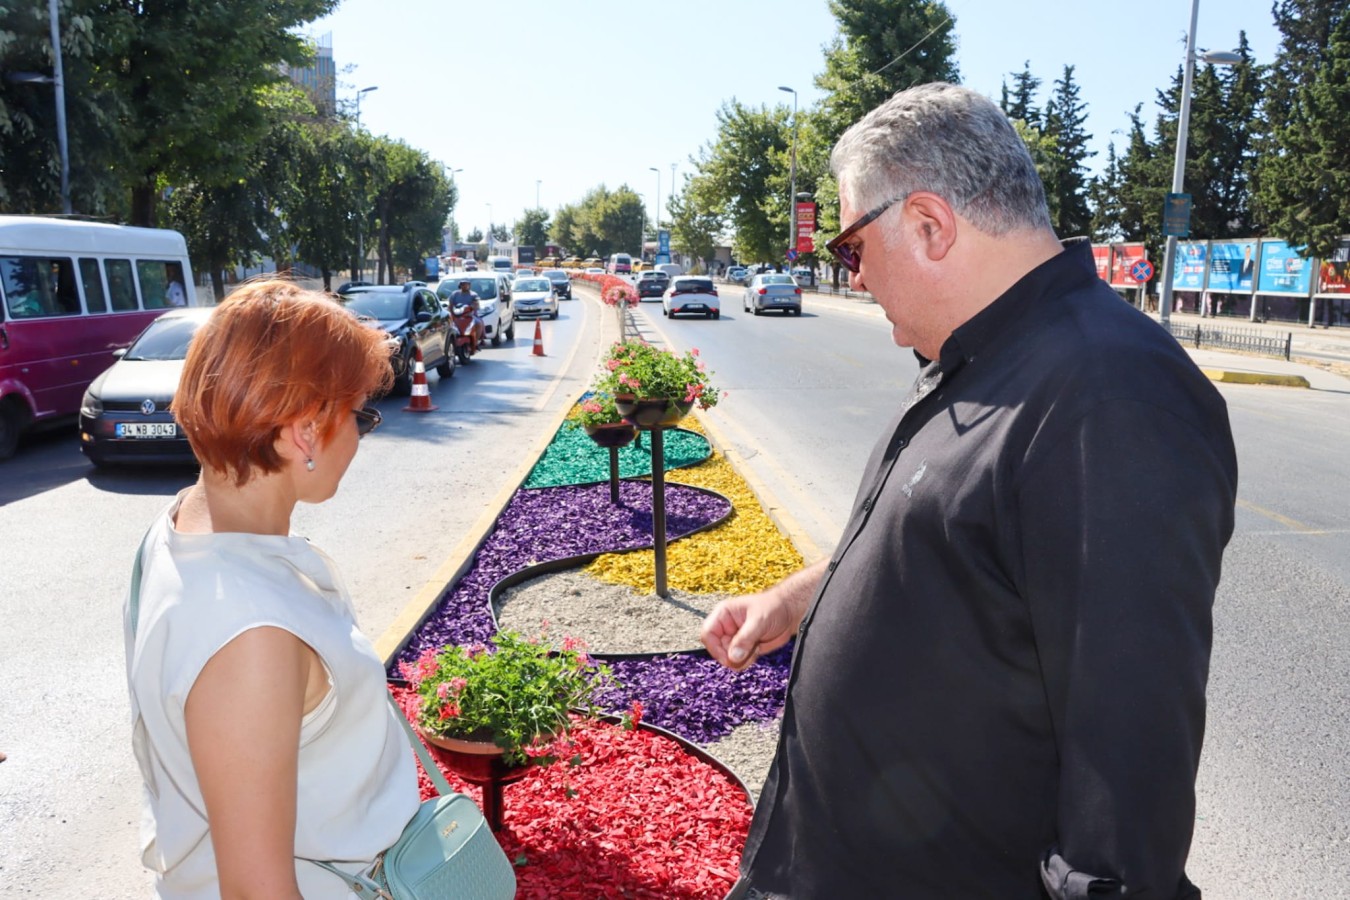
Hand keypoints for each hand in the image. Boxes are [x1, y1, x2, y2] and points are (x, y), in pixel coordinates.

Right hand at [700, 560, 824, 670]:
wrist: (789, 612)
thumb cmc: (773, 608)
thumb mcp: (759, 621)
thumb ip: (745, 638)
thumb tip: (732, 657)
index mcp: (723, 614)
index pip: (708, 633)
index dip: (714, 648)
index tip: (728, 658)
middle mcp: (726, 627)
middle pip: (716, 649)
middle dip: (730, 656)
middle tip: (746, 656)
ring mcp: (734, 638)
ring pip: (727, 658)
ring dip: (740, 660)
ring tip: (754, 650)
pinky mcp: (744, 648)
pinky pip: (738, 661)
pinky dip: (746, 661)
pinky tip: (757, 652)